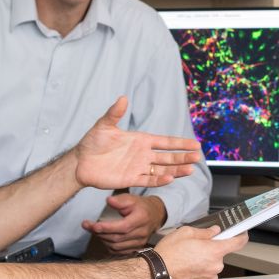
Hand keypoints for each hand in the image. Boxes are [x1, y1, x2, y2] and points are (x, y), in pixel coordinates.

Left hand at [74, 97, 200, 189]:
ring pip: (162, 169)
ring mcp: (138, 167)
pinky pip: (148, 180)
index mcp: (141, 140)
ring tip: (190, 170)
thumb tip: (123, 98)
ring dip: (176, 170)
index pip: (165, 142)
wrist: (81, 162)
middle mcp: (143, 154)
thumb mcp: (104, 125)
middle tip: (197, 157)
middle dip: (183, 157)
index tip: (195, 144)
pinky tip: (170, 178)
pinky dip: (159, 180)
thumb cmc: (92, 142)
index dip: (180, 143)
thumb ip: (115, 113)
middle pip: (168, 157)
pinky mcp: (130, 179)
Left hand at [82, 193, 166, 253]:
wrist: (155, 215)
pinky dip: (109, 246)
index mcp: (141, 219)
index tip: (93, 225)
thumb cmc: (141, 206)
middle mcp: (141, 233)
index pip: (122, 227)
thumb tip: (108, 200)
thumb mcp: (131, 199)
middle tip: (87, 225)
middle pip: (117, 238)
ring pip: (116, 246)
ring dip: (102, 239)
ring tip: (94, 230)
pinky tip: (103, 238)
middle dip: (99, 233)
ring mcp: (140, 243)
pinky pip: (119, 252)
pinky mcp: (136, 248)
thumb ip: (119, 200)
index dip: (106, 228)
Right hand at [154, 225, 247, 278]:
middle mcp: (215, 266)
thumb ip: (204, 232)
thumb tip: (214, 232)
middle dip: (211, 250)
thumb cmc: (169, 253)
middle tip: (196, 247)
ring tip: (187, 259)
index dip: (241, 236)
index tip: (241, 234)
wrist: (155, 273)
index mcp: (214, 251)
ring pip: (212, 266)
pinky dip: (199, 272)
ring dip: (204, 262)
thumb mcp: (186, 232)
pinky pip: (205, 276)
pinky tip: (186, 268)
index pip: (237, 243)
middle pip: (220, 254)